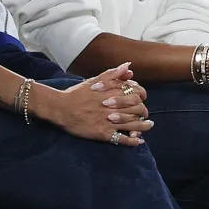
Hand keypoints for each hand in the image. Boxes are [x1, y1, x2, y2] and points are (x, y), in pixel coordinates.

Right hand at [35, 63, 152, 146]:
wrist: (60, 108)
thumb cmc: (76, 94)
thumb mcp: (93, 80)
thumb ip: (112, 74)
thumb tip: (128, 67)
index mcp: (111, 92)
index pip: (136, 93)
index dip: (142, 95)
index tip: (141, 97)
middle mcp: (112, 106)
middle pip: (137, 108)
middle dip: (144, 111)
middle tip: (145, 113)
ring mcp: (108, 121)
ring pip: (133, 124)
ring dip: (144, 126)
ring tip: (148, 125)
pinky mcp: (103, 133)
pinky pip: (122, 139)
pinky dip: (133, 141)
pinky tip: (139, 140)